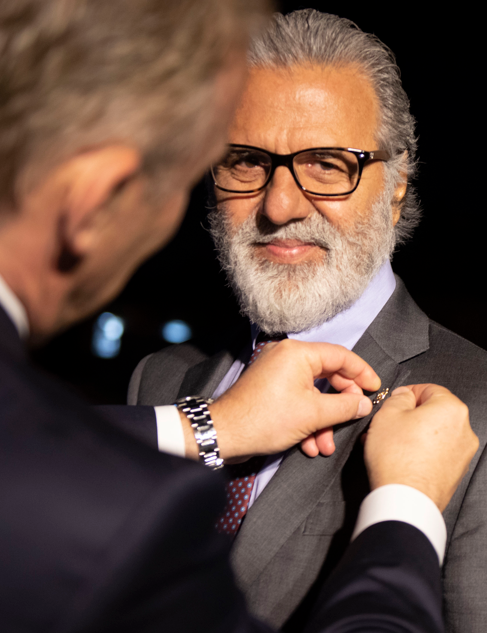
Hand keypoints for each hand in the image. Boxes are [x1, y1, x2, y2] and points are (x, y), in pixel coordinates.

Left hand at [182, 339, 379, 461]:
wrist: (225, 434)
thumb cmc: (265, 419)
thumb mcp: (313, 415)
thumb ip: (345, 406)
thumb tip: (364, 403)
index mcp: (298, 353)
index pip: (341, 356)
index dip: (362, 373)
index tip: (375, 389)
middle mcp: (287, 357)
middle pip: (328, 376)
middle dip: (340, 405)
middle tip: (353, 419)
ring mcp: (277, 374)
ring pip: (313, 394)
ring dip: (323, 421)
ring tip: (325, 446)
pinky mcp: (271, 390)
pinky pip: (298, 401)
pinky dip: (307, 422)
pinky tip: (309, 445)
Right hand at [364, 384, 478, 510]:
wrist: (405, 499)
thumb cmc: (397, 458)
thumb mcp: (387, 413)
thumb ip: (398, 397)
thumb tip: (404, 396)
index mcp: (452, 408)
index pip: (429, 388)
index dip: (406, 393)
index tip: (394, 401)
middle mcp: (464, 429)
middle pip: (433, 412)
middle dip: (409, 416)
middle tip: (388, 424)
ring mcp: (463, 453)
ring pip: (434, 433)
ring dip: (412, 434)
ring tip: (389, 444)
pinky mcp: (456, 472)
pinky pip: (436, 452)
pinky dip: (420, 451)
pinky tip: (399, 458)